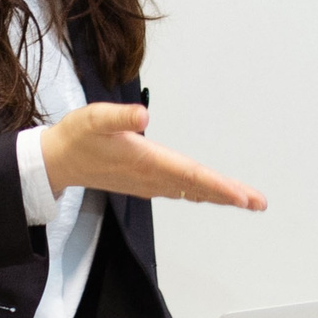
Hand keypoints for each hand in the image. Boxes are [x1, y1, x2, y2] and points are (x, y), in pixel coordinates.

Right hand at [39, 102, 266, 209]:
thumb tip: (143, 115)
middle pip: (198, 188)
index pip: (191, 176)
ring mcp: (149, 183)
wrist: (58, 161)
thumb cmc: (77, 136)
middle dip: (230, 195)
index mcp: (146, 161)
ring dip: (219, 196)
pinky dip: (201, 193)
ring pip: (191, 191)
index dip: (219, 186)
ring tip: (246, 200)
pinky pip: (181, 190)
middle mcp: (152, 177)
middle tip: (259, 202)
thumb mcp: (93, 117)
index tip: (243, 197)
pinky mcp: (145, 182)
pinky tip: (212, 194)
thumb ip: (119, 115)